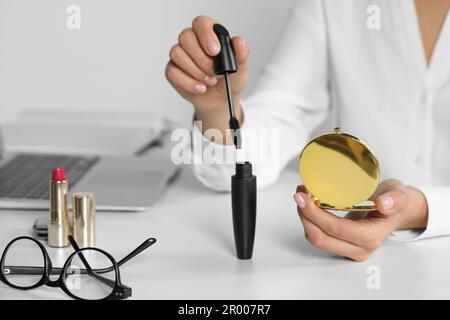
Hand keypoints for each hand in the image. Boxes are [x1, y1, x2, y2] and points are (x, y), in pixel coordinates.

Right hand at [165, 16, 248, 134]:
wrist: (220, 101)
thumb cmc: (229, 81)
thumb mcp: (241, 68)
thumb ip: (241, 54)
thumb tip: (238, 41)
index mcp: (209, 34)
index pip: (201, 23)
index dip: (206, 35)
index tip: (215, 51)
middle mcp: (192, 41)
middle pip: (186, 37)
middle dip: (202, 59)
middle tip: (215, 73)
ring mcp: (181, 56)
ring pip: (177, 54)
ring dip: (195, 71)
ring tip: (210, 81)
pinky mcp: (173, 71)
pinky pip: (172, 72)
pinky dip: (188, 83)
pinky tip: (200, 88)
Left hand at [294, 179, 428, 261]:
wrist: (396, 210)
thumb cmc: (395, 202)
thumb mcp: (399, 195)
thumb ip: (395, 199)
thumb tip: (384, 203)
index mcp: (371, 237)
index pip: (336, 229)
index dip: (315, 214)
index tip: (304, 197)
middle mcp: (358, 248)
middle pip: (320, 237)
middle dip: (305, 215)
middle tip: (300, 194)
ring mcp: (348, 248)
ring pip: (316, 238)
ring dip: (305, 217)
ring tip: (303, 196)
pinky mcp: (340, 244)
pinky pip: (319, 235)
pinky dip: (310, 220)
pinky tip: (309, 204)